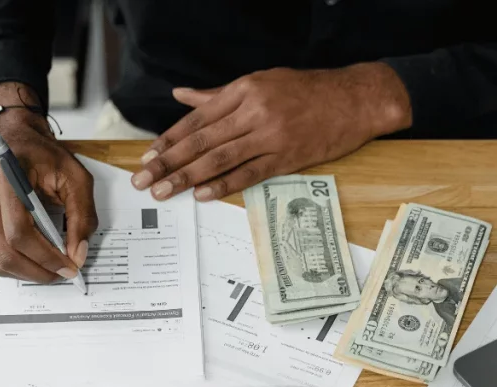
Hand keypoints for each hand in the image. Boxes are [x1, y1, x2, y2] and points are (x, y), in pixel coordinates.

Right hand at [0, 82, 97, 281]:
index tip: (69, 267)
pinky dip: (12, 262)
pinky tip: (30, 257)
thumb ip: (82, 216)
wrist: (8, 136)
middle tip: (61, 274)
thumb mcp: (75, 177)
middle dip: (37, 270)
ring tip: (48, 268)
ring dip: (25, 272)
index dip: (46, 257)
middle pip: (4, 251)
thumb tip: (77, 255)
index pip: (19, 231)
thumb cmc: (42, 156)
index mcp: (5, 176)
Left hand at [131, 64, 411, 201]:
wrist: (354, 99)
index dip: (169, 139)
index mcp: (244, 90)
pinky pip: (249, 174)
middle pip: (201, 140)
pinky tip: (202, 195)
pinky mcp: (287, 157)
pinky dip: (224, 185)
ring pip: (219, 158)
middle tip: (143, 180)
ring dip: (187, 177)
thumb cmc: (306, 90)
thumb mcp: (261, 81)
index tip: (148, 156)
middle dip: (168, 162)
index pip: (197, 118)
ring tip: (163, 191)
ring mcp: (270, 135)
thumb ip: (219, 94)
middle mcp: (254, 111)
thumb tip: (181, 95)